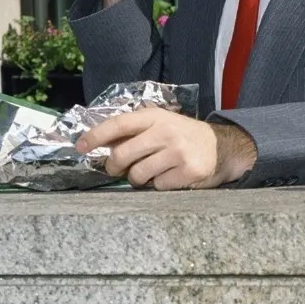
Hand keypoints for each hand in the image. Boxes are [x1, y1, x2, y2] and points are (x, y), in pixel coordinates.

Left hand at [79, 110, 256, 188]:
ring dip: (138, 178)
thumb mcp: (162, 124)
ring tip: (149, 172)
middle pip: (123, 155)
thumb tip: (100, 145)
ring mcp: (178, 152)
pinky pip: (158, 186)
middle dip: (114, 166)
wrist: (224, 148)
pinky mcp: (188, 172)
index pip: (118, 124)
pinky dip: (159, 185)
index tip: (80, 146)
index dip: (96, 135)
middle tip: (118, 169)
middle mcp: (166, 132)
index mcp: (156, 116)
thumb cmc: (185, 136)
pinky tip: (170, 177)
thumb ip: (135, 131)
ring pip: (138, 175)